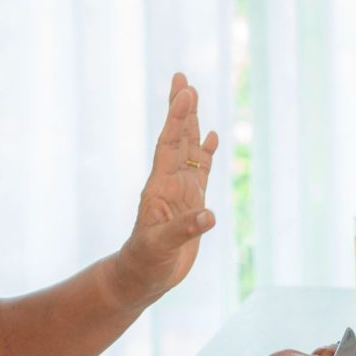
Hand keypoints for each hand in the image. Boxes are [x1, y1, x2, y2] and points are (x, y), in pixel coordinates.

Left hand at [107, 73, 220, 307]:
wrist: (143, 277)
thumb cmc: (146, 263)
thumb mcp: (161, 247)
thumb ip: (184, 231)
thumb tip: (210, 217)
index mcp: (160, 187)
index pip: (170, 145)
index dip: (177, 119)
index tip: (184, 92)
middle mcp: (170, 182)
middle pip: (177, 138)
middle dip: (180, 109)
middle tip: (182, 78)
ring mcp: (181, 191)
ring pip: (189, 149)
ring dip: (192, 124)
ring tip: (194, 95)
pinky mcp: (192, 203)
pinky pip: (202, 171)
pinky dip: (207, 153)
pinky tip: (212, 137)